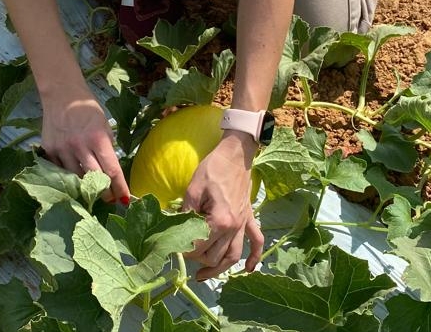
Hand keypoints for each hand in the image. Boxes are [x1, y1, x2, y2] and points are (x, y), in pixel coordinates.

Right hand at [39, 84, 129, 204]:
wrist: (62, 94)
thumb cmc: (88, 109)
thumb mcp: (104, 125)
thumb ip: (107, 147)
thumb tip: (111, 172)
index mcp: (97, 138)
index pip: (112, 170)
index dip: (120, 188)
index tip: (125, 200)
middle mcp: (79, 145)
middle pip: (95, 179)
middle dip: (104, 193)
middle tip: (110, 199)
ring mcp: (62, 149)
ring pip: (76, 178)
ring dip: (86, 187)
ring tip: (92, 192)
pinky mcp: (49, 150)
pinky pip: (60, 171)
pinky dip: (69, 176)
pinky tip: (74, 179)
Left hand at [183, 132, 263, 280]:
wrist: (235, 155)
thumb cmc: (213, 168)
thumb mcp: (193, 189)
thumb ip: (186, 214)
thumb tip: (176, 232)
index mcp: (219, 220)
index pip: (200, 246)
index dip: (184, 250)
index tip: (174, 246)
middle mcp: (234, 227)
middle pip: (215, 255)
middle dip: (197, 259)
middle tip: (184, 253)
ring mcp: (243, 224)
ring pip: (233, 256)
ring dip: (220, 269)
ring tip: (204, 275)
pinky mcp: (249, 218)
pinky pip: (256, 241)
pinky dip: (254, 257)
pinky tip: (247, 269)